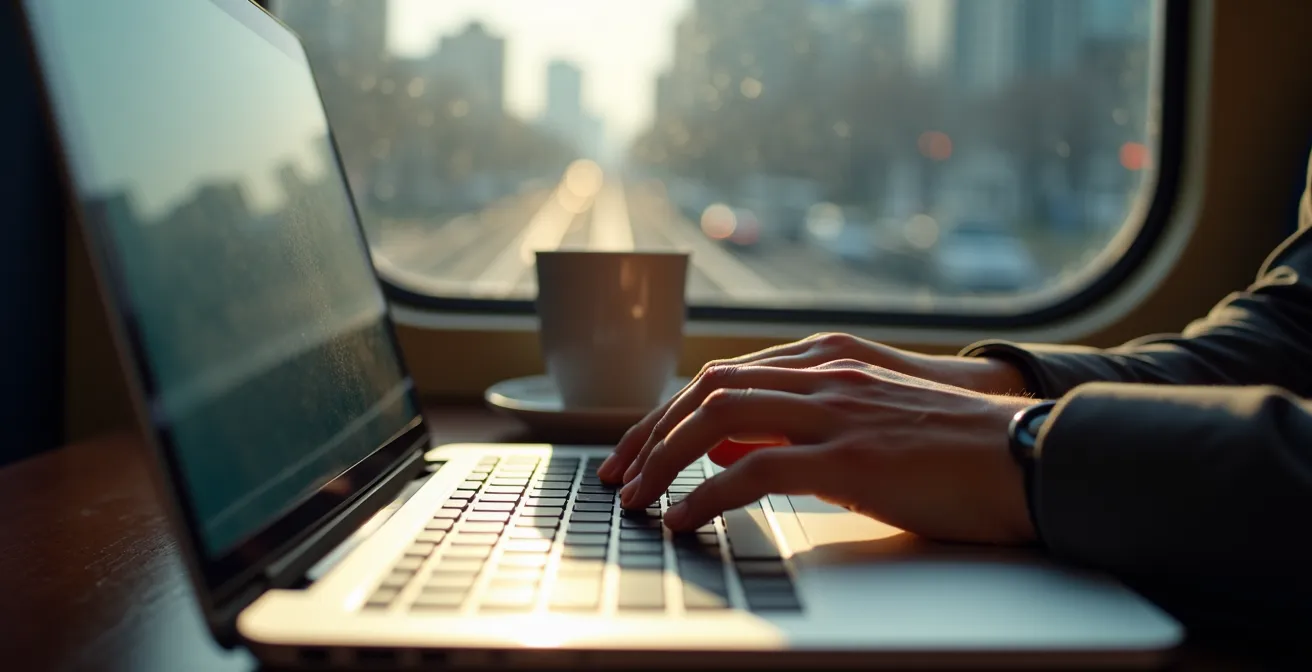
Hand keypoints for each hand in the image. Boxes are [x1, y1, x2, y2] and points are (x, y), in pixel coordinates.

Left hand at [606, 359, 1037, 544]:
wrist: (1034, 456)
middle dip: (649, 433)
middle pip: (706, 390)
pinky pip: (753, 468)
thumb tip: (728, 453)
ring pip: (717, 418)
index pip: (722, 377)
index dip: (669, 413)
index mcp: (828, 365)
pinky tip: (683, 518)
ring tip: (636, 500)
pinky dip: (705, 493)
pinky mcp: (854, 457)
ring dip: (663, 460)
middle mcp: (824, 376)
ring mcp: (837, 412)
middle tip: (618, 477)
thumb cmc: (956, 453)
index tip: (638, 450)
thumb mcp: (866, 431)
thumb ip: (799, 432)